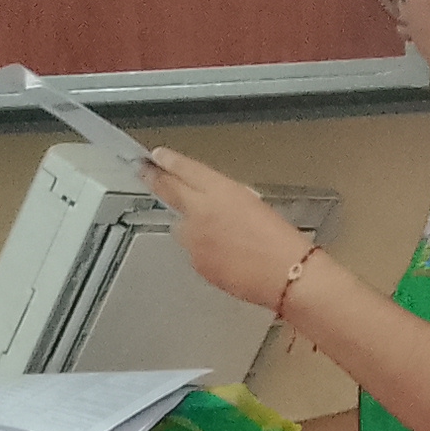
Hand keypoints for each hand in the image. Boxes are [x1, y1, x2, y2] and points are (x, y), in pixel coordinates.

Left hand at [144, 148, 325, 309]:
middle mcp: (201, 211)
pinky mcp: (197, 263)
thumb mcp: (253, 204)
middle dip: (154, 179)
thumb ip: (223, 200)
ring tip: (221, 236)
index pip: (185, 169)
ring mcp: (195, 239)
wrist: (286, 274)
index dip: (168, 161)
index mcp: (220, 190)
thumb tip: (208, 202)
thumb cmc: (279, 240)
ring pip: (181, 226)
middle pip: (168, 190)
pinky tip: (228, 255)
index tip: (156, 156)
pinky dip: (204, 251)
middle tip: (143, 172)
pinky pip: (193, 251)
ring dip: (191, 226)